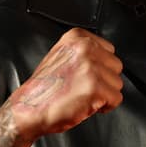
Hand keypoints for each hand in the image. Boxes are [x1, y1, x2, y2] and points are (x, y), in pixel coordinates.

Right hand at [8, 28, 123, 139]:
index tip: (86, 76)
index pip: (109, 50)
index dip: (100, 67)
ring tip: (82, 96)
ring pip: (117, 83)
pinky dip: (105, 106)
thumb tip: (106, 58)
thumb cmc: (44, 88)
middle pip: (116, 66)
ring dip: (104, 94)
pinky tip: (87, 105)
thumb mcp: (61, 55)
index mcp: (76, 37)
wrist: (28, 109)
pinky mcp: (95, 87)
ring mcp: (90, 67)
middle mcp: (85, 48)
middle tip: (83, 88)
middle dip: (104, 80)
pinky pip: (116, 99)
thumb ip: (84, 52)